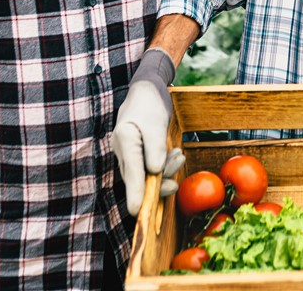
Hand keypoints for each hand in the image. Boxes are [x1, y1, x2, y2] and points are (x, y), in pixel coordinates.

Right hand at [112, 49, 185, 215]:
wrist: (146, 92)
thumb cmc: (149, 104)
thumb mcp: (155, 122)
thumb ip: (155, 147)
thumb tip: (155, 171)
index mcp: (124, 140)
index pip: (131, 171)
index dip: (135, 192)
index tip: (136, 210)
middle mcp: (122, 151)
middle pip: (138, 178)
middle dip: (160, 179)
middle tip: (178, 162)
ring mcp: (128, 155)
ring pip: (145, 175)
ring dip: (165, 171)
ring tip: (179, 156)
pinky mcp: (137, 156)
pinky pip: (148, 169)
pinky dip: (164, 166)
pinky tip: (176, 156)